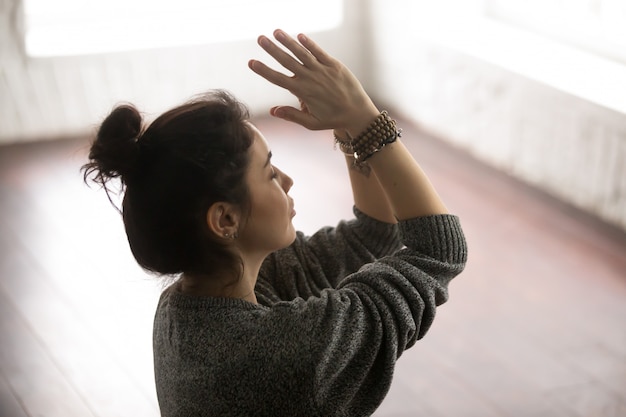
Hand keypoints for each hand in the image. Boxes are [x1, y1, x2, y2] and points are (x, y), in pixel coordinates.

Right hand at [248, 29, 379, 134]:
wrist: (358, 112)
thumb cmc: (334, 119)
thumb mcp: (311, 123)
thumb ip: (291, 115)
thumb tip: (272, 110)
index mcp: (303, 92)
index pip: (278, 79)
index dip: (264, 70)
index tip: (251, 62)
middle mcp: (310, 78)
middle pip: (287, 61)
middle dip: (272, 49)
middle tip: (260, 39)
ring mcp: (322, 70)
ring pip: (302, 53)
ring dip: (288, 42)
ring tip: (276, 32)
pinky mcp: (334, 65)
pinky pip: (319, 52)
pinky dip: (309, 44)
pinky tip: (299, 36)